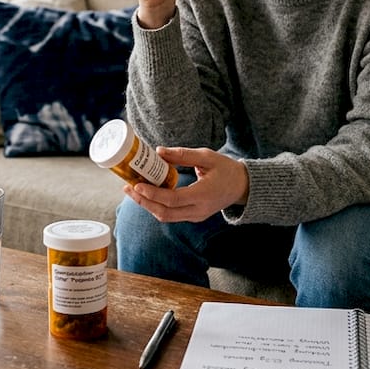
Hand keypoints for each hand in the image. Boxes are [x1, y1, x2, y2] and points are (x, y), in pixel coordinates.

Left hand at [124, 147, 248, 223]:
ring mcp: (196, 216)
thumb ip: (182, 155)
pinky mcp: (193, 217)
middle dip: (143, 201)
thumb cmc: (226, 169)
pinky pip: (171, 215)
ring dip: (147, 205)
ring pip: (166, 216)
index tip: (136, 184)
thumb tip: (158, 151)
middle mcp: (199, 210)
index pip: (173, 199)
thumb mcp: (207, 156)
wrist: (242, 187)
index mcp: (204, 195)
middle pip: (164, 212)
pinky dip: (157, 206)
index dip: (152, 194)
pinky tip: (147, 194)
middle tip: (128, 187)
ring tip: (133, 190)